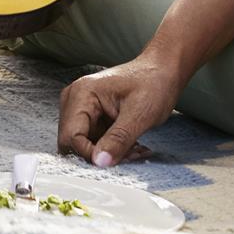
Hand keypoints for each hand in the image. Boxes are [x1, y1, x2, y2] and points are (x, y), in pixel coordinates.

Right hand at [57, 55, 182, 167]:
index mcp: (82, 94)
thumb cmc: (153, 83)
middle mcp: (75, 100)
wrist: (162, 71)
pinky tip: (131, 145)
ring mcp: (82, 108)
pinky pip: (94, 141)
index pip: (71, 136)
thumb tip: (100, 162)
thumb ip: (118, 139)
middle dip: (100, 155)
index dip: (89, 154)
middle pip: (73, 142)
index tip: (115, 161)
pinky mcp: (91, 117)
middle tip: (129, 155)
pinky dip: (112, 148)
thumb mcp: (139, 114)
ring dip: (108, 153)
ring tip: (135, 149)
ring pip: (84, 145)